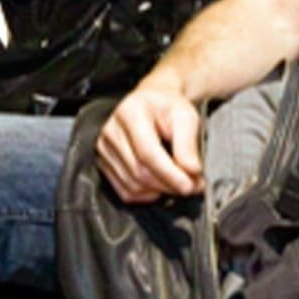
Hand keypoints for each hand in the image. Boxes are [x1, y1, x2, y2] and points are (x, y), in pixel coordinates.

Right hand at [96, 77, 204, 202]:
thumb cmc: (168, 108)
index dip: (170, 174)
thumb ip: (188, 143)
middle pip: (139, 172)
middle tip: (194, 186)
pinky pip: (125, 192)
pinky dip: (147, 194)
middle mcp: (111, 132)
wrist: (151, 103)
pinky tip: (162, 184)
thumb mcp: (186, 116)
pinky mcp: (103, 164)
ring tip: (182, 182)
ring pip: (133, 186)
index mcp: (130, 113)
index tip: (190, 185)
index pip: (147, 153)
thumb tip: (191, 171)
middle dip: (170, 185)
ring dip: (161, 191)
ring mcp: (103, 150)